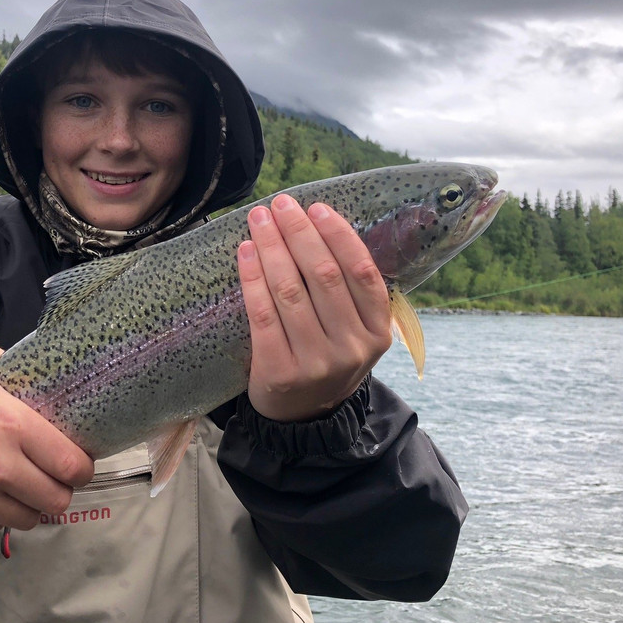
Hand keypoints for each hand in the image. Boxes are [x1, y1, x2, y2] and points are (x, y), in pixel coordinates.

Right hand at [0, 336, 94, 531]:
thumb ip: (7, 362)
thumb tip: (29, 370)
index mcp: (13, 424)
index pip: (72, 464)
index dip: (84, 465)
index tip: (79, 458)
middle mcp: (0, 467)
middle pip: (58, 500)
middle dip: (64, 489)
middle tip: (56, 474)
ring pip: (30, 520)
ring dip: (35, 506)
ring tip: (28, 486)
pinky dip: (3, 515)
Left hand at [237, 194, 391, 421]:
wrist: (302, 418)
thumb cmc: (327, 357)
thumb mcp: (354, 332)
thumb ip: (348, 292)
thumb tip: (316, 224)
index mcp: (377, 332)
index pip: (362, 273)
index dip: (339, 236)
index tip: (317, 208)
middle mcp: (352, 348)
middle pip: (323, 276)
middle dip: (299, 233)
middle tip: (280, 205)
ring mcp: (316, 363)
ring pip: (290, 291)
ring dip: (271, 248)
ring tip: (259, 221)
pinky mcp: (279, 372)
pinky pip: (262, 314)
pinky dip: (252, 277)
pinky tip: (245, 253)